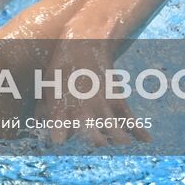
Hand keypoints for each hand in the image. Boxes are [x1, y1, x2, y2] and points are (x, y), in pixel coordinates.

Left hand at [33, 40, 151, 147]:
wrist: (84, 42)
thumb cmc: (61, 66)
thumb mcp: (47, 85)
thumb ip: (44, 107)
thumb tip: (39, 122)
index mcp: (62, 106)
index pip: (59, 133)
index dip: (59, 137)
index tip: (58, 140)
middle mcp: (83, 108)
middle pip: (95, 139)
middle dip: (95, 142)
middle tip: (95, 140)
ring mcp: (102, 104)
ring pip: (116, 133)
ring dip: (117, 140)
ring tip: (116, 141)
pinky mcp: (117, 98)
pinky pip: (130, 119)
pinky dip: (139, 131)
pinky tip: (145, 139)